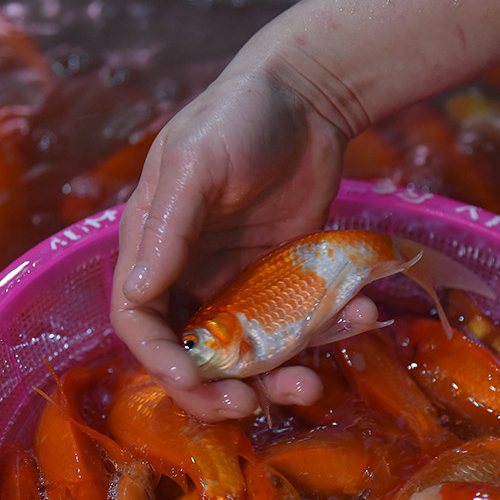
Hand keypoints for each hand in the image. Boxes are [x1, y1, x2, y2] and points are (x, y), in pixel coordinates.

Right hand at [109, 0, 499, 421]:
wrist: (309, 96)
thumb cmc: (239, 117)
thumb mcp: (197, 163)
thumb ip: (168, 228)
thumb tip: (138, 294)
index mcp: (153, 248)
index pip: (140, 321)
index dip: (161, 360)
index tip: (195, 382)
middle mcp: (190, 274)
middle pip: (193, 353)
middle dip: (219, 388)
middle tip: (253, 402)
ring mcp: (240, 281)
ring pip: (250, 351)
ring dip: (277, 376)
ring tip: (313, 383)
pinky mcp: (286, 280)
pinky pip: (302, 324)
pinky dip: (328, 332)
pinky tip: (360, 316)